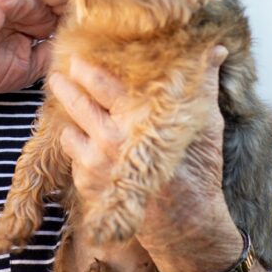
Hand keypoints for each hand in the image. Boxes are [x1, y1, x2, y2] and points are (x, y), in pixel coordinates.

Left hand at [51, 47, 238, 260]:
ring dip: (67, 117)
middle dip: (65, 86)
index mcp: (137, 121)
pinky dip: (75, 144)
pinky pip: (72, 156)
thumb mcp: (205, 124)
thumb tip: (214, 46)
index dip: (85, 68)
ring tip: (66, 104)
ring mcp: (96, 166)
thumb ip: (202, 83)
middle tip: (57, 74)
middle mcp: (111, 142)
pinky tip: (82, 136)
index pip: (100, 84)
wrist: (186, 226)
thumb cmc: (198, 171)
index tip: (77, 56)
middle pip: (76, 103)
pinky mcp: (88, 185)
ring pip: (68, 129)